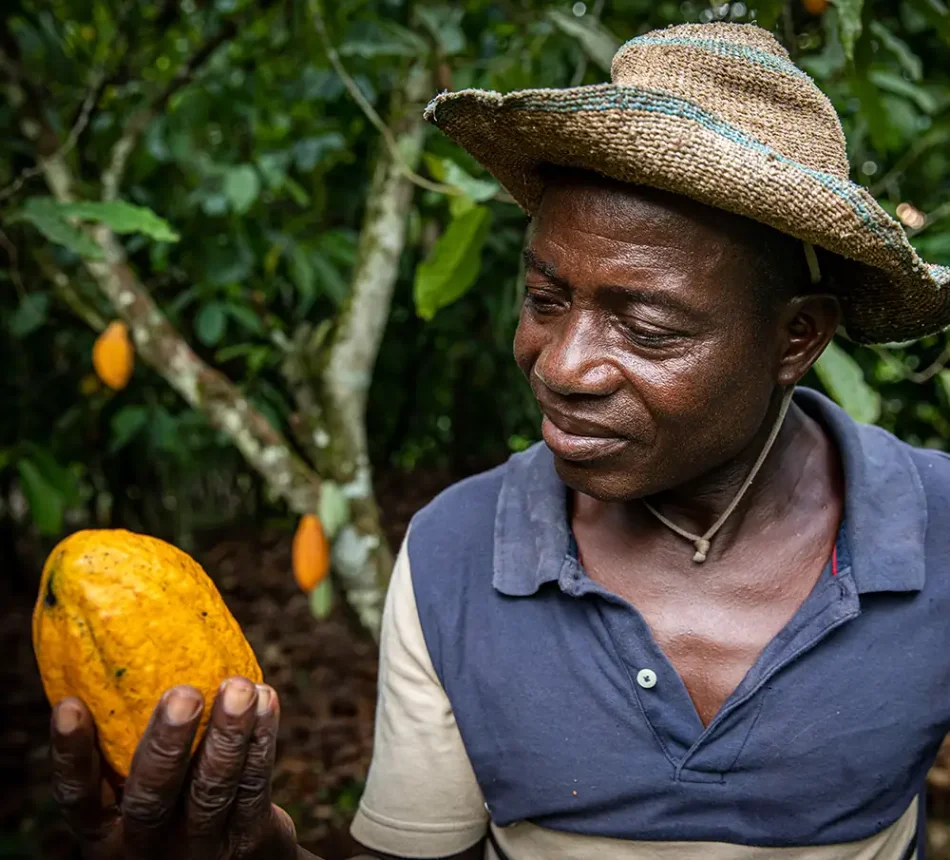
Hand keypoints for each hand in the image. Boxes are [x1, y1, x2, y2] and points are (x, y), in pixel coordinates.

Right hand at [49, 676, 296, 859]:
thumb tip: (127, 645)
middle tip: (183, 694)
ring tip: (237, 687)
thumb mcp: (148, 789)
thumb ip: (133, 739)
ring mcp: (198, 849)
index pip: (78, 796)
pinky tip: (263, 699)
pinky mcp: (245, 842)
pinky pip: (253, 787)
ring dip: (227, 735)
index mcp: (107, 831)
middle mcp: (147, 846)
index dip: (71, 754)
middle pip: (150, 798)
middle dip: (167, 743)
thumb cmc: (179, 804)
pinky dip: (261, 740)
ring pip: (210, 791)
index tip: (70, 704)